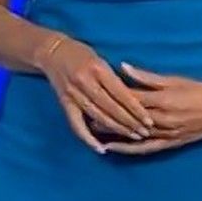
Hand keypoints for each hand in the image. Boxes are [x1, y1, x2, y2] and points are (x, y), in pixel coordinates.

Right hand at [36, 35, 154, 152]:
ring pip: (98, 117)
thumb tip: (134, 99)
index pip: (121, 93)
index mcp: (97, 68)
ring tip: (133, 137)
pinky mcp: (65, 103)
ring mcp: (73, 94)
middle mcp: (85, 82)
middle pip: (111, 108)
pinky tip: (101, 149)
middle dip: (130, 122)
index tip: (149, 120)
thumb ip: (114, 78)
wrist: (52, 52)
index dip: (136, 109)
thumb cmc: (81, 53)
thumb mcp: (101, 59)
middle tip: (145, 132)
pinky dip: (88, 138)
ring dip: (117, 129)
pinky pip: (76, 124)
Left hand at [99, 63, 201, 154]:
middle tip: (84, 112)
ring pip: (134, 135)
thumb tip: (123, 67)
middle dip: (106, 116)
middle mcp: (162, 119)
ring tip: (92, 130)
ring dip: (113, 133)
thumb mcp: (175, 79)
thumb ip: (148, 77)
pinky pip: (147, 149)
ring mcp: (167, 133)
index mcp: (162, 100)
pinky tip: (114, 149)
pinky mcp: (172, 143)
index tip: (92, 92)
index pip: (129, 98)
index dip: (109, 96)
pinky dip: (129, 149)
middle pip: (127, 118)